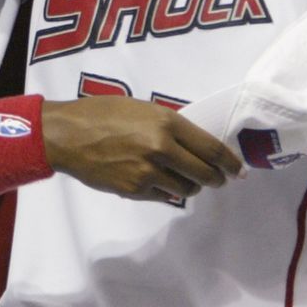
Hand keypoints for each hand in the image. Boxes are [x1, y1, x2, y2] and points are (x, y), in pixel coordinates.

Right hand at [44, 97, 241, 202]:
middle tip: (218, 179)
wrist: (67, 135)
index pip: (211, 149)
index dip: (230, 163)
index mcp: (167, 123)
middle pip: (205, 174)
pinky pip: (163, 197)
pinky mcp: (134, 191)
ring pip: (186, 189)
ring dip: (190, 186)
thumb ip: (169, 126)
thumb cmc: (103, 114)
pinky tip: (158, 182)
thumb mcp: (142, 109)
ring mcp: (148, 173)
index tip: (239, 170)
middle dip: (216, 179)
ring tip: (183, 178)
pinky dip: (167, 191)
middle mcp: (162, 149)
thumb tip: (194, 146)